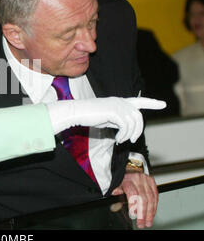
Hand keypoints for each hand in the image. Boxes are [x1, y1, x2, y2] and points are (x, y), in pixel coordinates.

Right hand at [47, 97, 165, 142]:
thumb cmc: (89, 116)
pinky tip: (118, 139)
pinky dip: (124, 135)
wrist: (77, 112)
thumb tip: (127, 130)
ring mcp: (118, 106)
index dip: (152, 102)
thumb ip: (118, 120)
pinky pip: (126, 126)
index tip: (163, 104)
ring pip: (133, 123)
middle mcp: (121, 101)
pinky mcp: (114, 112)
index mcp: (119, 101)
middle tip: (133, 140)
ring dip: (129, 135)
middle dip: (138, 130)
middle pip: (138, 117)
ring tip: (122, 140)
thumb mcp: (107, 118)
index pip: (139, 100)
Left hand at [112, 171, 158, 228]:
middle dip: (143, 213)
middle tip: (142, 223)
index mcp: (127, 180)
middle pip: (143, 198)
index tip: (134, 215)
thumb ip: (116, 195)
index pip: (133, 194)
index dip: (134, 206)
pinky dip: (155, 205)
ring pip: (151, 198)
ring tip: (148, 221)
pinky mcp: (151, 180)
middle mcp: (137, 179)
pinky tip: (153, 212)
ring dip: (151, 212)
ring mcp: (145, 180)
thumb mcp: (115, 185)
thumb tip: (115, 206)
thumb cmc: (122, 177)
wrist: (128, 166)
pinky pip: (155, 194)